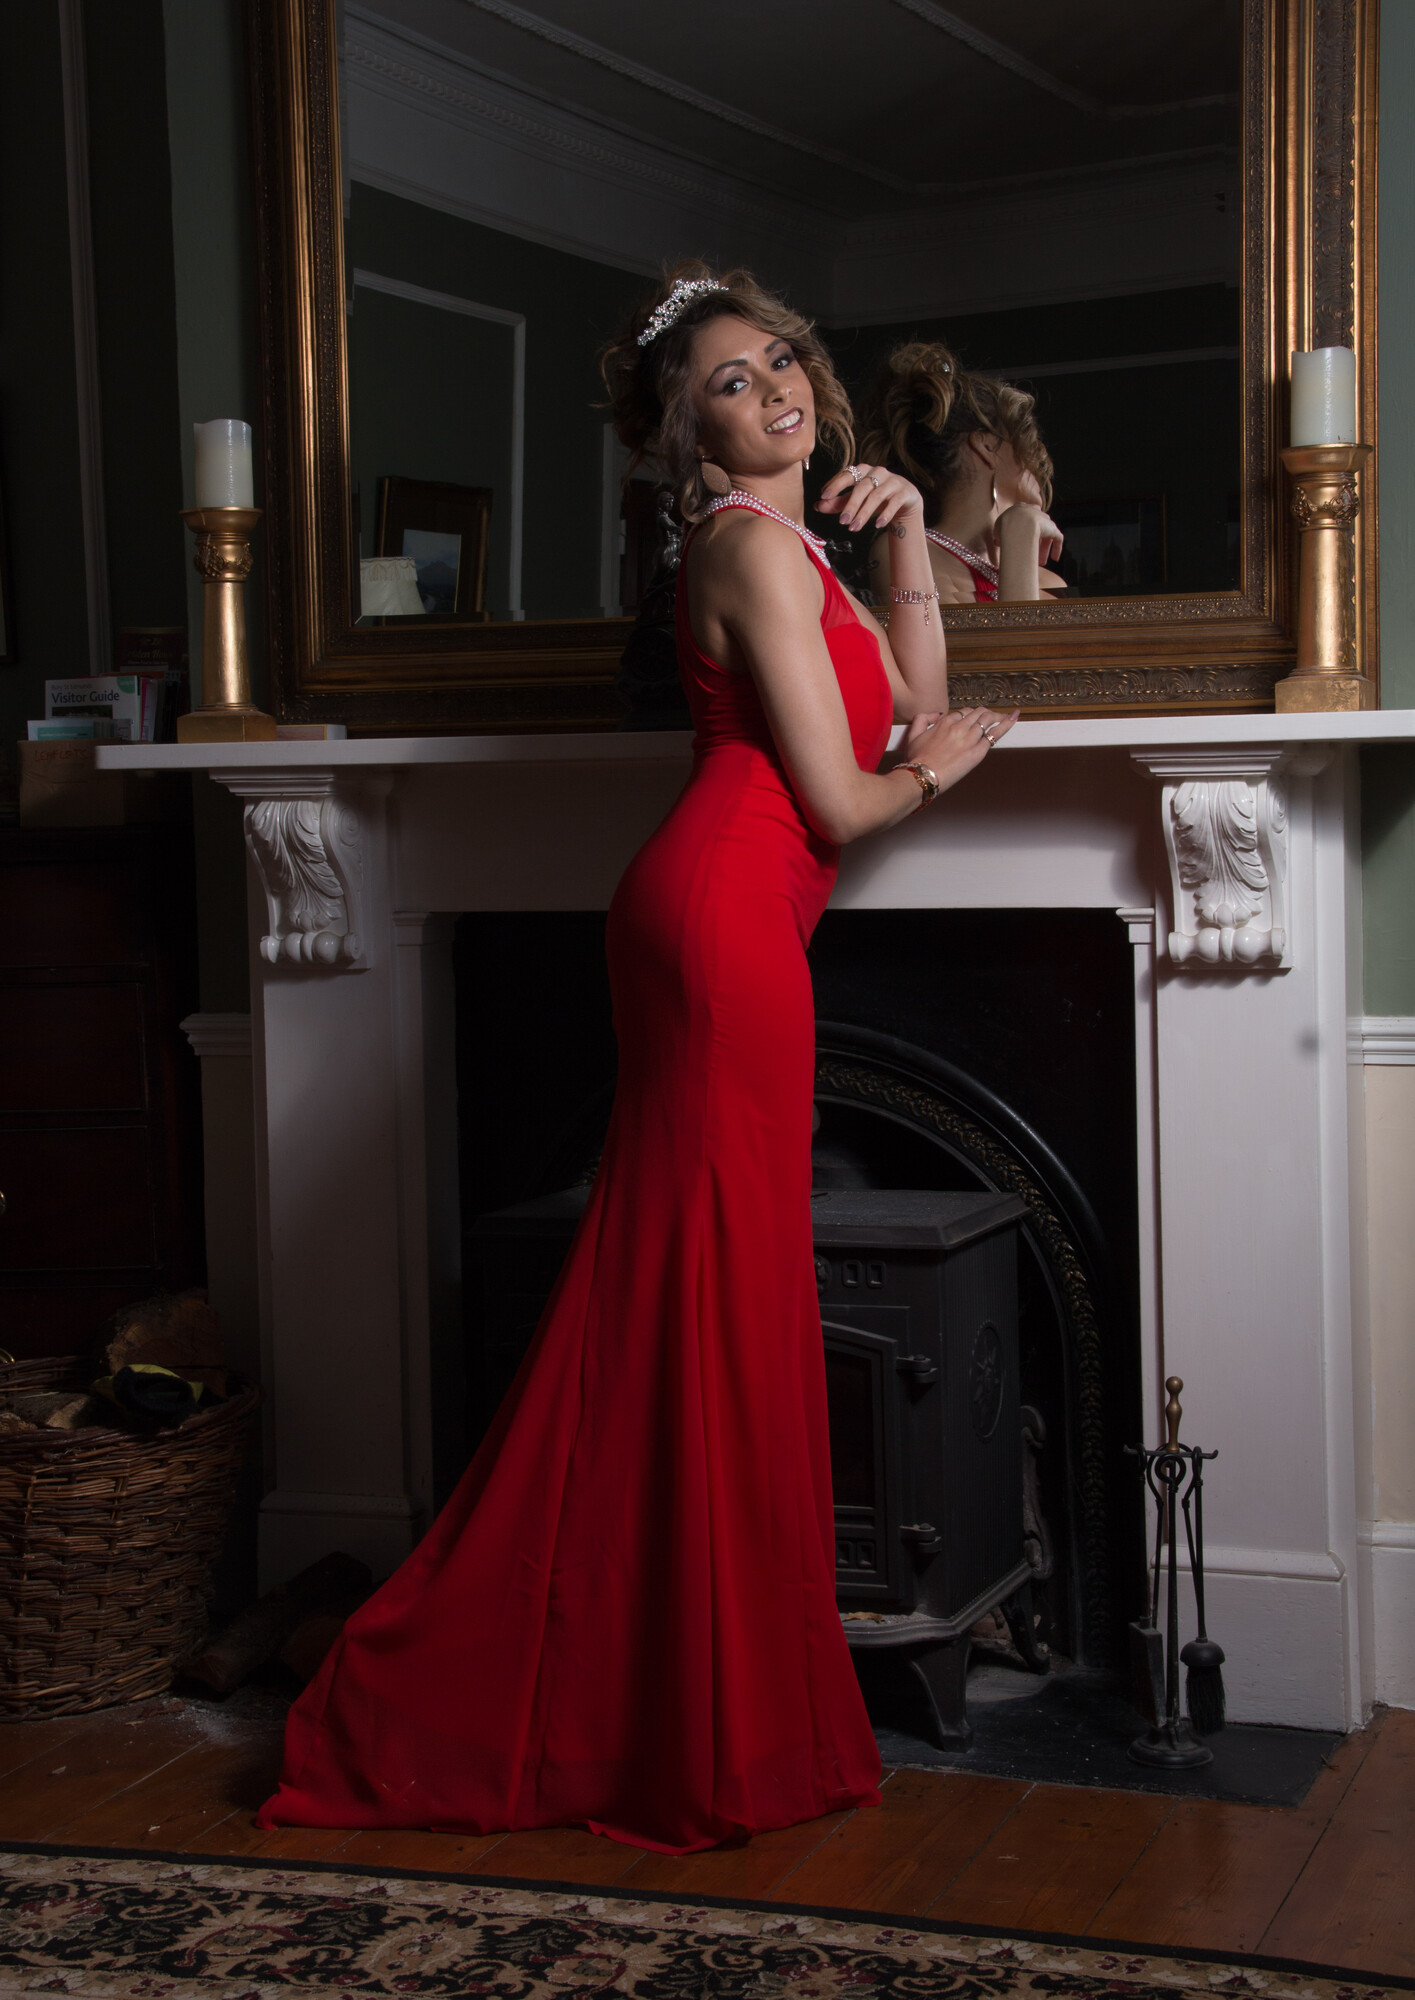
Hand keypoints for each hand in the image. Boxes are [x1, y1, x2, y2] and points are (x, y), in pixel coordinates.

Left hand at [817, 463, 922, 533]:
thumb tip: (817, 506)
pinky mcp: (904, 492)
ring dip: (864, 513)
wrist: (905, 499)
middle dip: (851, 505)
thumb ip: (838, 503)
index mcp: (863, 470)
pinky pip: (894, 502)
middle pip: (862, 487)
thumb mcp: (856, 500)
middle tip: (842, 521)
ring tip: (854, 528)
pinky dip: (885, 514)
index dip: (836, 485)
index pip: (847, 475)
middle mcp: (878, 472)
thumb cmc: (876, 497)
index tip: (824, 497)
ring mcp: (892, 481)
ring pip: (877, 496)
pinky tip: (877, 525)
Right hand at [895, 705, 1017, 788]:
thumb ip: (922, 718)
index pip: (963, 712)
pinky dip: (1007, 723)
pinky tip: (1014, 717)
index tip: (974, 719)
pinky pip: (995, 734)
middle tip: (992, 716)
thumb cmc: (916, 760)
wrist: (922, 776)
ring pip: (988, 719)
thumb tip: (936, 714)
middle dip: (986, 713)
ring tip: (1006, 716)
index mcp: (945, 722)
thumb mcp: (913, 735)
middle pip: (978, 713)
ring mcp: (969, 738)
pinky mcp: (977, 752)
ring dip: (997, 715)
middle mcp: (959, 726)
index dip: (970, 715)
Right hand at [994, 501, 1062, 567]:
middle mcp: (1034, 511)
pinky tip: (1055, 558)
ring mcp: (1044, 519)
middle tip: (1032, 554)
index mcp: (1020, 508)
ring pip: (1046, 534)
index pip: (1024, 517)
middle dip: (1035, 541)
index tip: (1022, 541)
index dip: (1024, 530)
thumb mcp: (997, 528)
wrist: (1017, 527)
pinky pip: (1057, 539)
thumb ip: (999, 532)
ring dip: (1044, 548)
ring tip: (1042, 562)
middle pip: (1036, 526)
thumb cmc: (1004, 527)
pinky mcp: (1053, 528)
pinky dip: (1057, 549)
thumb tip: (998, 541)